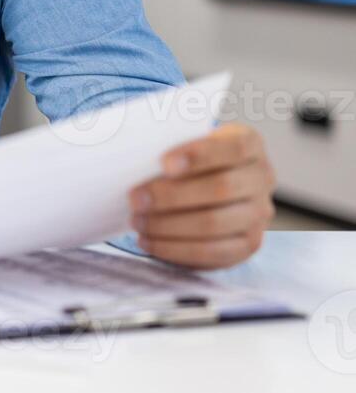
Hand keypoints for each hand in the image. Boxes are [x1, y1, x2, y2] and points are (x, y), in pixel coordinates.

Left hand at [128, 123, 275, 268]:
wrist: (204, 183)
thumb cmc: (185, 157)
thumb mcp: (183, 140)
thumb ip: (166, 142)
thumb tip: (131, 155)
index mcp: (249, 143)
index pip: (233, 148)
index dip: (199, 155)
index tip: (164, 164)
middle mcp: (261, 178)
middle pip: (221, 188)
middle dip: (172, 196)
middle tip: (135, 199)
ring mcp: (258, 214)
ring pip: (216, 224)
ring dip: (169, 225)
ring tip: (136, 221)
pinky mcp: (248, 244)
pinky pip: (213, 252)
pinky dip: (175, 249)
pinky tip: (147, 240)